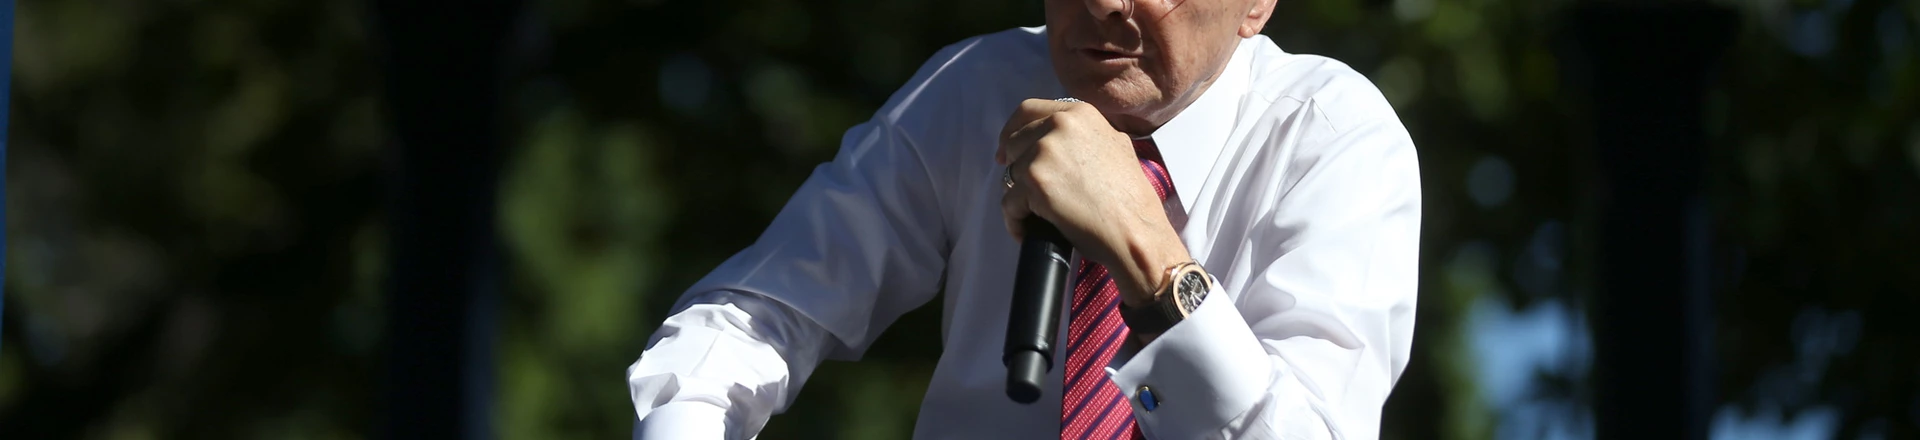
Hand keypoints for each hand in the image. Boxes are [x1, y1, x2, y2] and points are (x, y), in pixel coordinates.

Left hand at [996, 98, 1190, 305]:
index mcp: (1079, 113)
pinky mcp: (1034, 182)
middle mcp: (1059, 125)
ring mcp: (1044, 152)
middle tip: (1028, 192)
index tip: (1007, 151)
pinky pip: (1009, 203)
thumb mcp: (1114, 145)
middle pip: (1014, 142)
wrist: (1136, 230)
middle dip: (1017, 168)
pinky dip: (1015, 220)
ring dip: (1018, 197)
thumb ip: (1083, 135)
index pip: (1028, 110)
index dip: (1013, 131)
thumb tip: (1056, 139)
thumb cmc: (1129, 198)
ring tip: (1035, 216)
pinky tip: (1028, 231)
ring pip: (1010, 174)